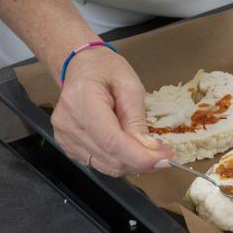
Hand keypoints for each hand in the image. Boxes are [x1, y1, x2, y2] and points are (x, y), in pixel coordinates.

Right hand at [51, 47, 173, 176]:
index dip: (139, 156)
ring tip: (153, 153)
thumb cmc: (106, 69)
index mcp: (82, 101)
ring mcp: (65, 137)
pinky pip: (99, 164)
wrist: (82, 66)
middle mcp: (68, 123)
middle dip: (143, 161)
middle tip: (166, 155)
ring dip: (134, 165)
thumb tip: (148, 148)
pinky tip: (134, 151)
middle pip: (110, 157)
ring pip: (106, 166)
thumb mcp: (130, 84)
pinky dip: (121, 162)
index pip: (111, 140)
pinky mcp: (69, 146)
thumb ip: (137, 117)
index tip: (165, 159)